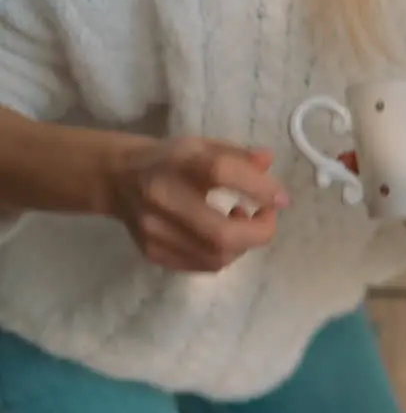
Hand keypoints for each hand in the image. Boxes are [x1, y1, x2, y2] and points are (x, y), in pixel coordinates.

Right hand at [107, 137, 289, 271]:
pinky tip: (223, 237)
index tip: (281, 197)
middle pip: (220, 233)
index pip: (220, 172)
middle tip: (267, 217)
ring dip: (243, 245)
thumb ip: (238, 155)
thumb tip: (269, 162)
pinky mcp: (152, 251)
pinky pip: (202, 265)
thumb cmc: (171, 160)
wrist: (118, 178)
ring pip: (216, 256)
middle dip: (259, 232)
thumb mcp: (204, 146)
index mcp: (178, 161)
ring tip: (241, 222)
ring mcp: (154, 230)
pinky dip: (225, 254)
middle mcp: (162, 196)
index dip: (259, 187)